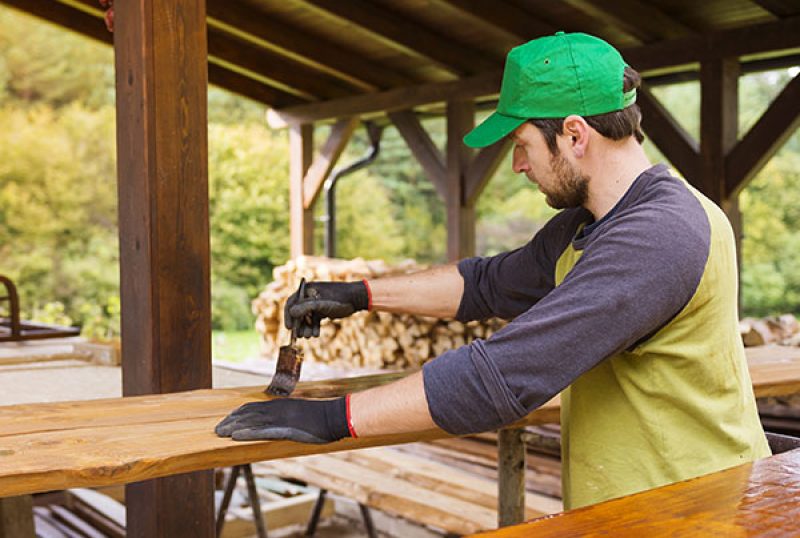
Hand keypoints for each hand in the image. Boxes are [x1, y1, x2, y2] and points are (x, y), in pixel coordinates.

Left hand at [215, 397, 350, 442]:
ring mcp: (280, 418)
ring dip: (234, 427)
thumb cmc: (320, 416)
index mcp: (279, 404)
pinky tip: (236, 436)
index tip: (227, 420)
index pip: (252, 407)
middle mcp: (276, 409)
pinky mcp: (285, 428)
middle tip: (217, 429)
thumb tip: (278, 422)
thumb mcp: (300, 413)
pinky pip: (261, 431)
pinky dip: (247, 433)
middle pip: (247, 413)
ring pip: (251, 421)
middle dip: (231, 421)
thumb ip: (287, 416)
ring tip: (220, 433)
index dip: (237, 414)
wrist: (334, 416)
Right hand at [284, 281, 368, 337]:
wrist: (356, 298)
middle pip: (298, 312)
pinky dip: (314, 327)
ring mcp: (316, 303)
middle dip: (299, 325)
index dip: (289, 316)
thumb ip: (306, 307)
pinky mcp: (323, 309)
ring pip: (307, 318)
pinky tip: (316, 334)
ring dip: (306, 327)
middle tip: (300, 336)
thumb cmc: (339, 298)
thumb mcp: (322, 304)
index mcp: (306, 290)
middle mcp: (309, 295)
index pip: (292, 303)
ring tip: (309, 336)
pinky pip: (314, 320)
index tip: (289, 328)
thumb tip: (291, 312)